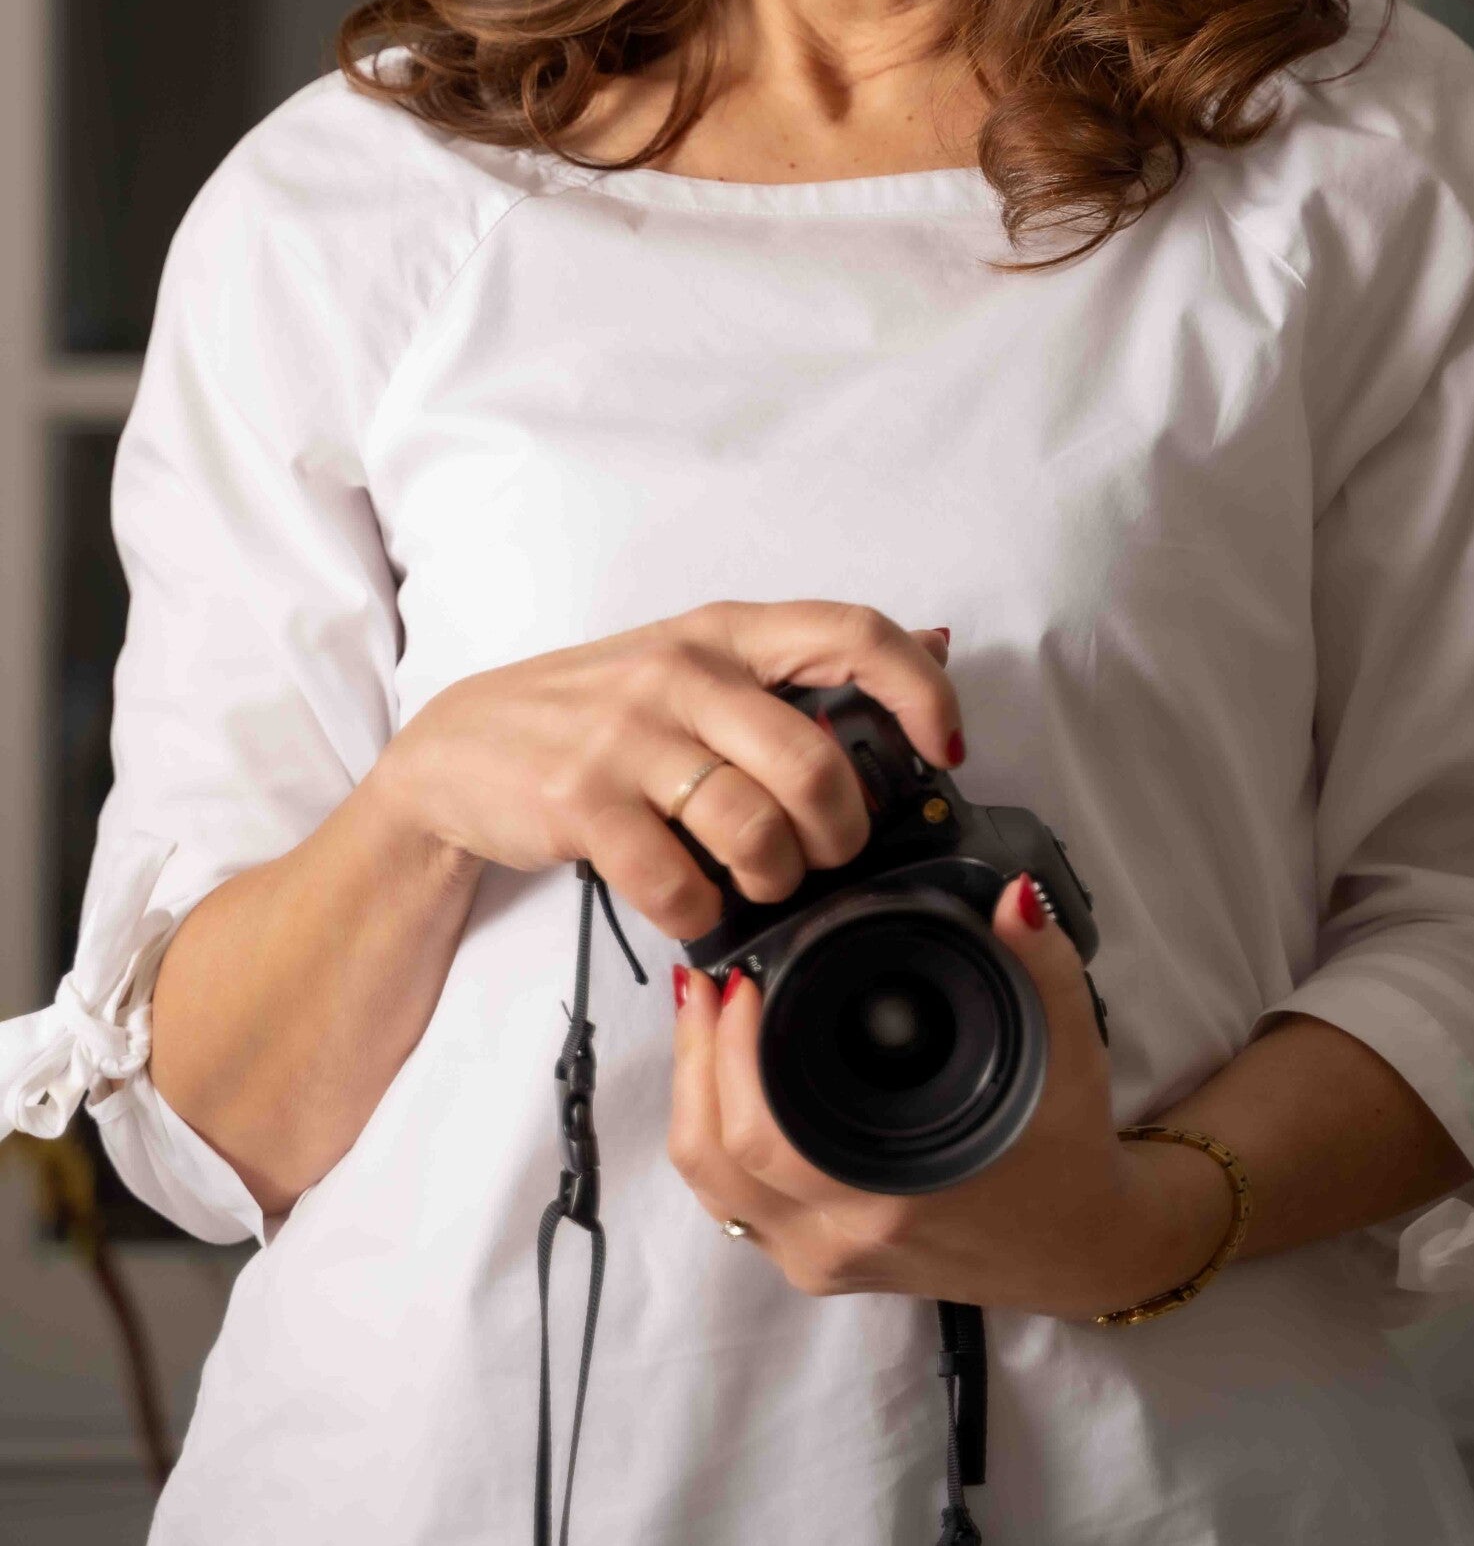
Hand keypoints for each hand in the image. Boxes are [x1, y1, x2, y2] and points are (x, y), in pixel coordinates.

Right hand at [373, 603, 960, 937]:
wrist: (456, 753)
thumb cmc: (598, 715)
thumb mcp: (695, 667)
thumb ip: (800, 668)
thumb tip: (937, 644)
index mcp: (726, 632)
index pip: (855, 633)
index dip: (921, 693)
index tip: (945, 750)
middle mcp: (683, 671)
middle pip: (815, 764)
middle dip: (841, 833)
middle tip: (828, 855)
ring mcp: (627, 736)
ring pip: (755, 829)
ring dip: (774, 879)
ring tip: (758, 883)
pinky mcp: (580, 802)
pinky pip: (677, 883)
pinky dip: (699, 912)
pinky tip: (691, 902)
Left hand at [667, 871, 1234, 1320]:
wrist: (1079, 1245)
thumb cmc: (1068, 1147)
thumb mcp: (1067, 1048)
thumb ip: (1040, 967)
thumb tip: (1013, 896)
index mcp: (895, 1191)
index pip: (763, 1133)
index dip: (730, 1052)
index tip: (739, 978)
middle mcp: (844, 1236)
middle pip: (715, 1156)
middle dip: (696, 1056)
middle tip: (710, 980)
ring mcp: (821, 1259)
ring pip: (712, 1185)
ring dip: (692, 1095)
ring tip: (702, 1015)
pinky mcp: (814, 1263)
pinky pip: (732, 1202)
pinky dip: (710, 1134)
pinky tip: (717, 1074)